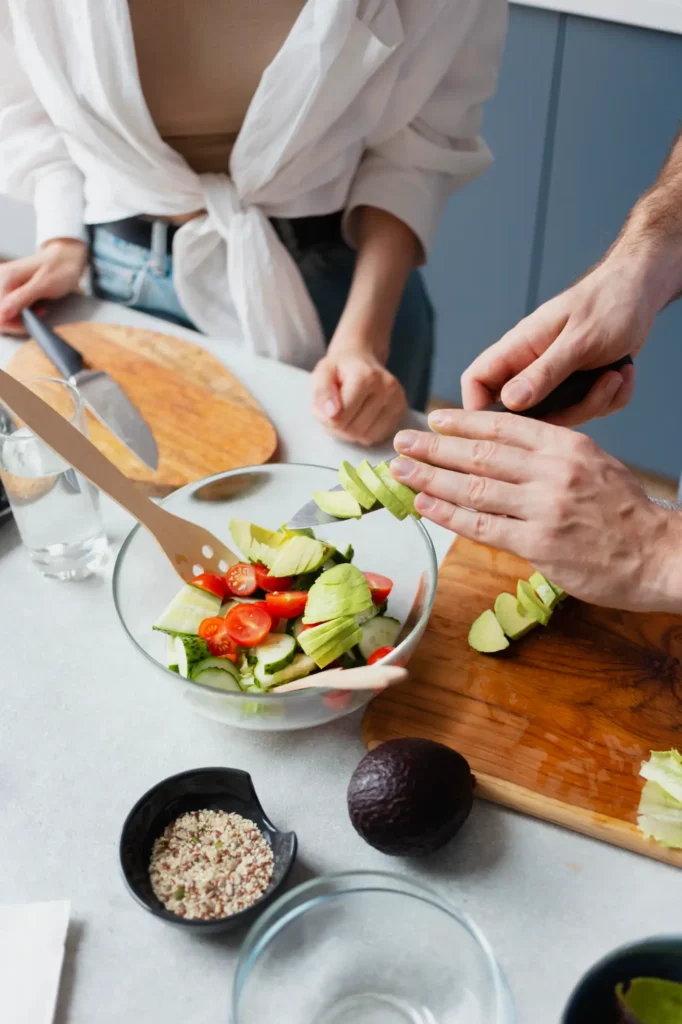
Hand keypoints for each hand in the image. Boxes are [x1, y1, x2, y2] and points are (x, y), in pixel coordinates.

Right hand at [0, 239, 87, 335]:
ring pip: (2, 312)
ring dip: (18, 318)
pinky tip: (33, 307)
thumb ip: (22, 298)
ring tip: (38, 310)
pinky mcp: (7, 286)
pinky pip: (7, 306)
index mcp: (6, 277)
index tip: (32, 324)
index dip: (13, 324)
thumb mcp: (44, 285)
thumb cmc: (60, 268)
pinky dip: (19, 312)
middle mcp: (0, 278)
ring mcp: (2, 281)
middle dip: (16, 321)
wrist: (66, 256)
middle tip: (38, 314)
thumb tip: (2, 313)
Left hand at [311, 345, 407, 446]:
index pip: (340, 418)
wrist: (361, 358)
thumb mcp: (322, 373)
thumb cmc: (340, 368)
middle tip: (333, 412)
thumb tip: (331, 414)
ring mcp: (398, 401)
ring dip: (351, 433)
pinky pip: (377, 437)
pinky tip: (359, 418)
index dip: (326, 418)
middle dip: (338, 427)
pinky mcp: (401, 412)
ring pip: (367, 437)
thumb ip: (322, 392)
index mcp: (367, 377)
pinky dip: (364, 434)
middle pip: (354, 430)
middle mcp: (387, 388)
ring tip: (346, 415)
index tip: (325, 407)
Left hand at [392, 409, 681, 611]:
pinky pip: (481, 526)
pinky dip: (448, 514)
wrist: (658, 554)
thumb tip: (503, 453)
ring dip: (431, 477)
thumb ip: (550, 456)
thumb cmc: (626, 513)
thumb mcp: (594, 464)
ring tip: (401, 470)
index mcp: (566, 446)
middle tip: (402, 441)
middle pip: (480, 454)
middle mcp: (552, 471)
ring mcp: (543, 508)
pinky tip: (425, 504)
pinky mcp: (538, 544)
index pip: (504, 426)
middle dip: (435, 446)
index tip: (434, 419)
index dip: (463, 422)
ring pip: (474, 488)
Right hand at [461, 256, 652, 425]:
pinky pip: (588, 410)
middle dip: (563, 413)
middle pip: (523, 413)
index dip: (478, 409)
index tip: (504, 430)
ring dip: (594, 402)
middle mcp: (532, 366)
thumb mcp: (579, 341)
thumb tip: (509, 402)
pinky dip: (611, 397)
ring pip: (561, 416)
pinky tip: (622, 373)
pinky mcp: (579, 387)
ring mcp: (555, 379)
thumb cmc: (608, 303)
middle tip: (589, 394)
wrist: (641, 291)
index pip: (477, 381)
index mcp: (519, 348)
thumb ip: (544, 372)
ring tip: (614, 375)